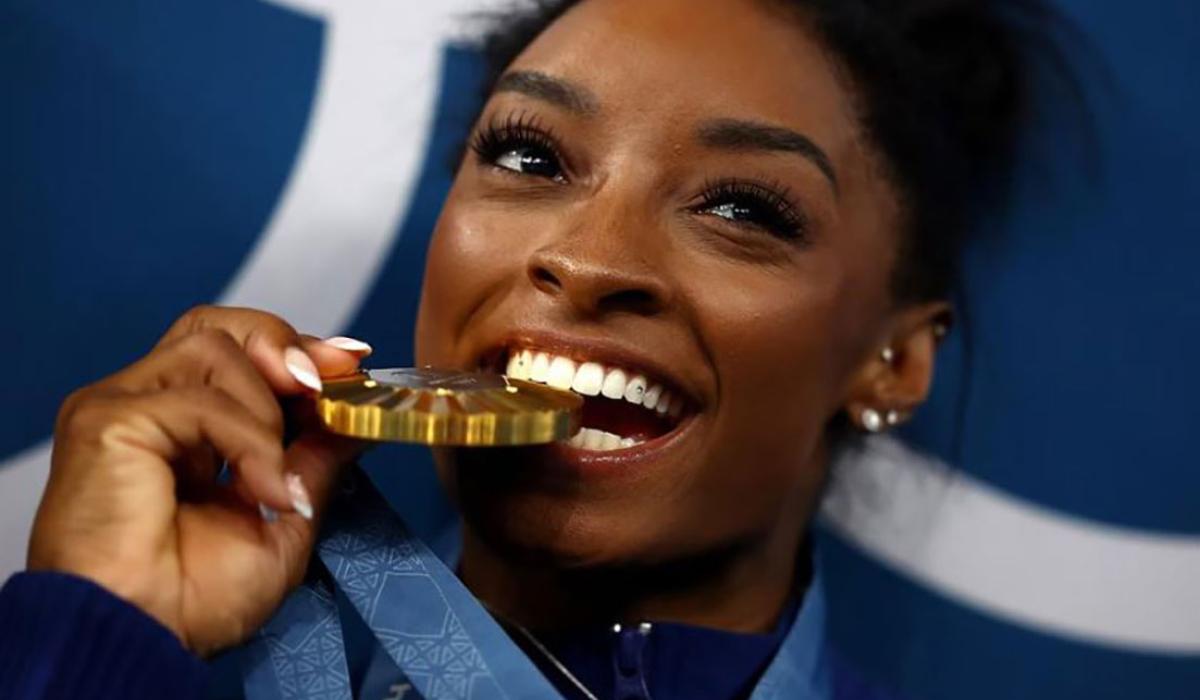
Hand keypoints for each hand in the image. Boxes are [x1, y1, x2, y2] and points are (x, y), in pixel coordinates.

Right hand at [27, 306, 372, 655]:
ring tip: (275, 478)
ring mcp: (123, 407)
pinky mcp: (107, 419)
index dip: (294, 349)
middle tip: (324, 384)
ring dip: (266, 412)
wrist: (144, 640)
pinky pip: (201, 400)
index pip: (235, 353)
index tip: (348, 364)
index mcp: (182, 431)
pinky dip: (249, 443)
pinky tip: (261, 492)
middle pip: (216, 326)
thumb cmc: (193, 600)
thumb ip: (315, 462)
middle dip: (283, 345)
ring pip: (214, 349)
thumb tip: (357, 418)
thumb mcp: (284, 520)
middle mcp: (148, 408)